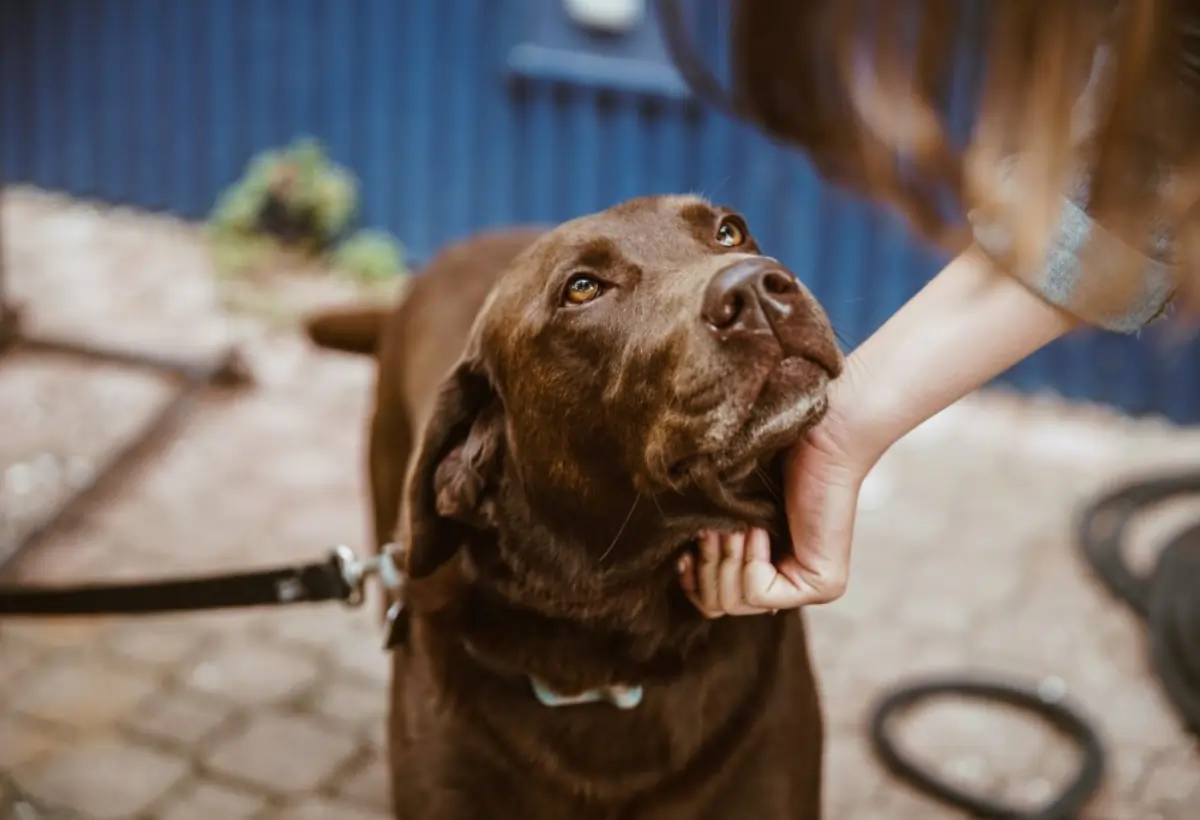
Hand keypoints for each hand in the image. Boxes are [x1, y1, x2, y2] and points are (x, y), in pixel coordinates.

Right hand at [678, 394, 870, 616]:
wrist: (814, 432)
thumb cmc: (766, 454)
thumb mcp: (724, 506)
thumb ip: (704, 537)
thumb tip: (675, 562)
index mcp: (764, 564)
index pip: (713, 602)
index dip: (691, 580)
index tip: (682, 553)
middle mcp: (788, 581)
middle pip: (718, 606)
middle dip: (706, 566)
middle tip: (712, 529)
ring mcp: (809, 587)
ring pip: (734, 603)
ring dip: (725, 559)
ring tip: (736, 525)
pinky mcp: (824, 584)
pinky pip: (758, 593)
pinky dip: (750, 560)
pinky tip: (760, 528)